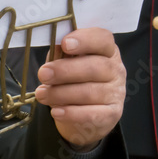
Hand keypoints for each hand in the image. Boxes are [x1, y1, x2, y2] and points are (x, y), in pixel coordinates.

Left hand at [34, 28, 125, 150]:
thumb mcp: (67, 65)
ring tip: (41, 94)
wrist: (84, 119)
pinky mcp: (112, 114)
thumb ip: (62, 55)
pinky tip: (56, 111)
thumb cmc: (74, 83)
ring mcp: (116, 93)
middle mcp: (116, 70)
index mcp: (107, 51)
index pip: (103, 39)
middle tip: (43, 74)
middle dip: (66, 70)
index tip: (65, 44)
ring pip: (90, 92)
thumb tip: (54, 46)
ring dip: (62, 93)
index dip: (85, 40)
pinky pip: (92, 114)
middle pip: (96, 66)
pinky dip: (72, 113)